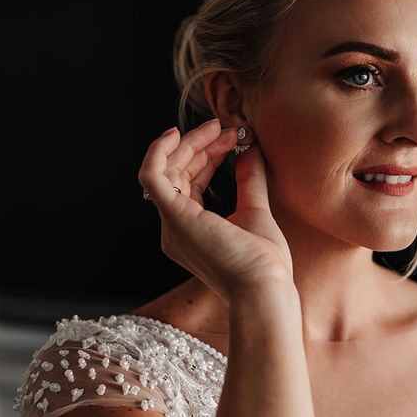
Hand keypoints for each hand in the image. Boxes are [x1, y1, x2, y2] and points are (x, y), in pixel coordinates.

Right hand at [138, 119, 294, 303]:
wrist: (264, 287)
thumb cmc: (264, 264)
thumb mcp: (256, 213)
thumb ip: (249, 181)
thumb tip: (250, 151)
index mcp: (192, 231)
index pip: (189, 184)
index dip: (208, 156)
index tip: (234, 138)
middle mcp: (176, 229)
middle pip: (176, 174)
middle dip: (200, 146)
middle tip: (226, 129)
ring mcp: (172, 224)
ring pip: (165, 170)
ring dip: (189, 144)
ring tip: (217, 128)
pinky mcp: (174, 216)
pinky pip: (152, 176)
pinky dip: (159, 152)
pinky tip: (176, 134)